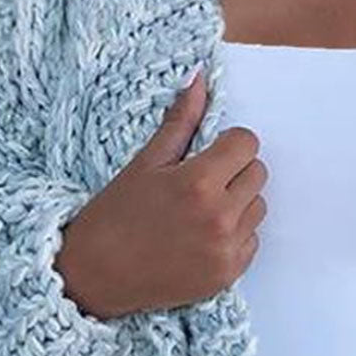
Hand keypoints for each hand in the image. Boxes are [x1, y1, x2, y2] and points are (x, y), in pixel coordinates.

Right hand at [53, 67, 268, 318]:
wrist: (96, 276)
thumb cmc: (115, 216)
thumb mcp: (145, 163)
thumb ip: (181, 122)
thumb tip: (200, 80)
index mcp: (198, 182)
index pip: (246, 142)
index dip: (227, 144)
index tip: (208, 153)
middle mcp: (219, 217)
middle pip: (258, 173)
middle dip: (234, 171)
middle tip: (200, 182)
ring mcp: (226, 249)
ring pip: (258, 207)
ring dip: (238, 203)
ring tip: (200, 210)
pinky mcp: (228, 274)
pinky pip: (252, 240)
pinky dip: (234, 235)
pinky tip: (201, 236)